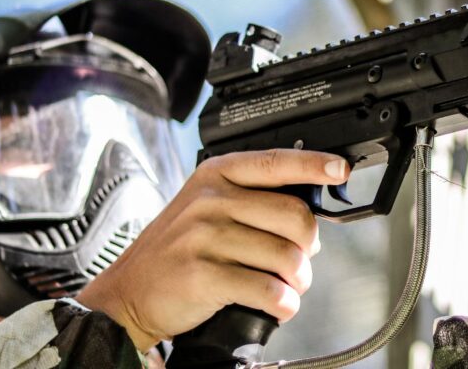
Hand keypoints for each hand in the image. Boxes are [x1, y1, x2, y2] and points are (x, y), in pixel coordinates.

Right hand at [78, 149, 348, 351]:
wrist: (128, 294)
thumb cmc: (177, 251)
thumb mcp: (207, 206)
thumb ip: (251, 198)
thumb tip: (310, 206)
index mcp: (216, 175)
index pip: (276, 162)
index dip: (313, 165)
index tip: (339, 169)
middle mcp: (211, 200)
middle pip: (295, 215)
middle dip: (309, 246)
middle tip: (300, 261)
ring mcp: (204, 236)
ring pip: (286, 256)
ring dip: (297, 281)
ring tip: (287, 286)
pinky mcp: (202, 274)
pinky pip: (267, 288)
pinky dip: (282, 303)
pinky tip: (278, 304)